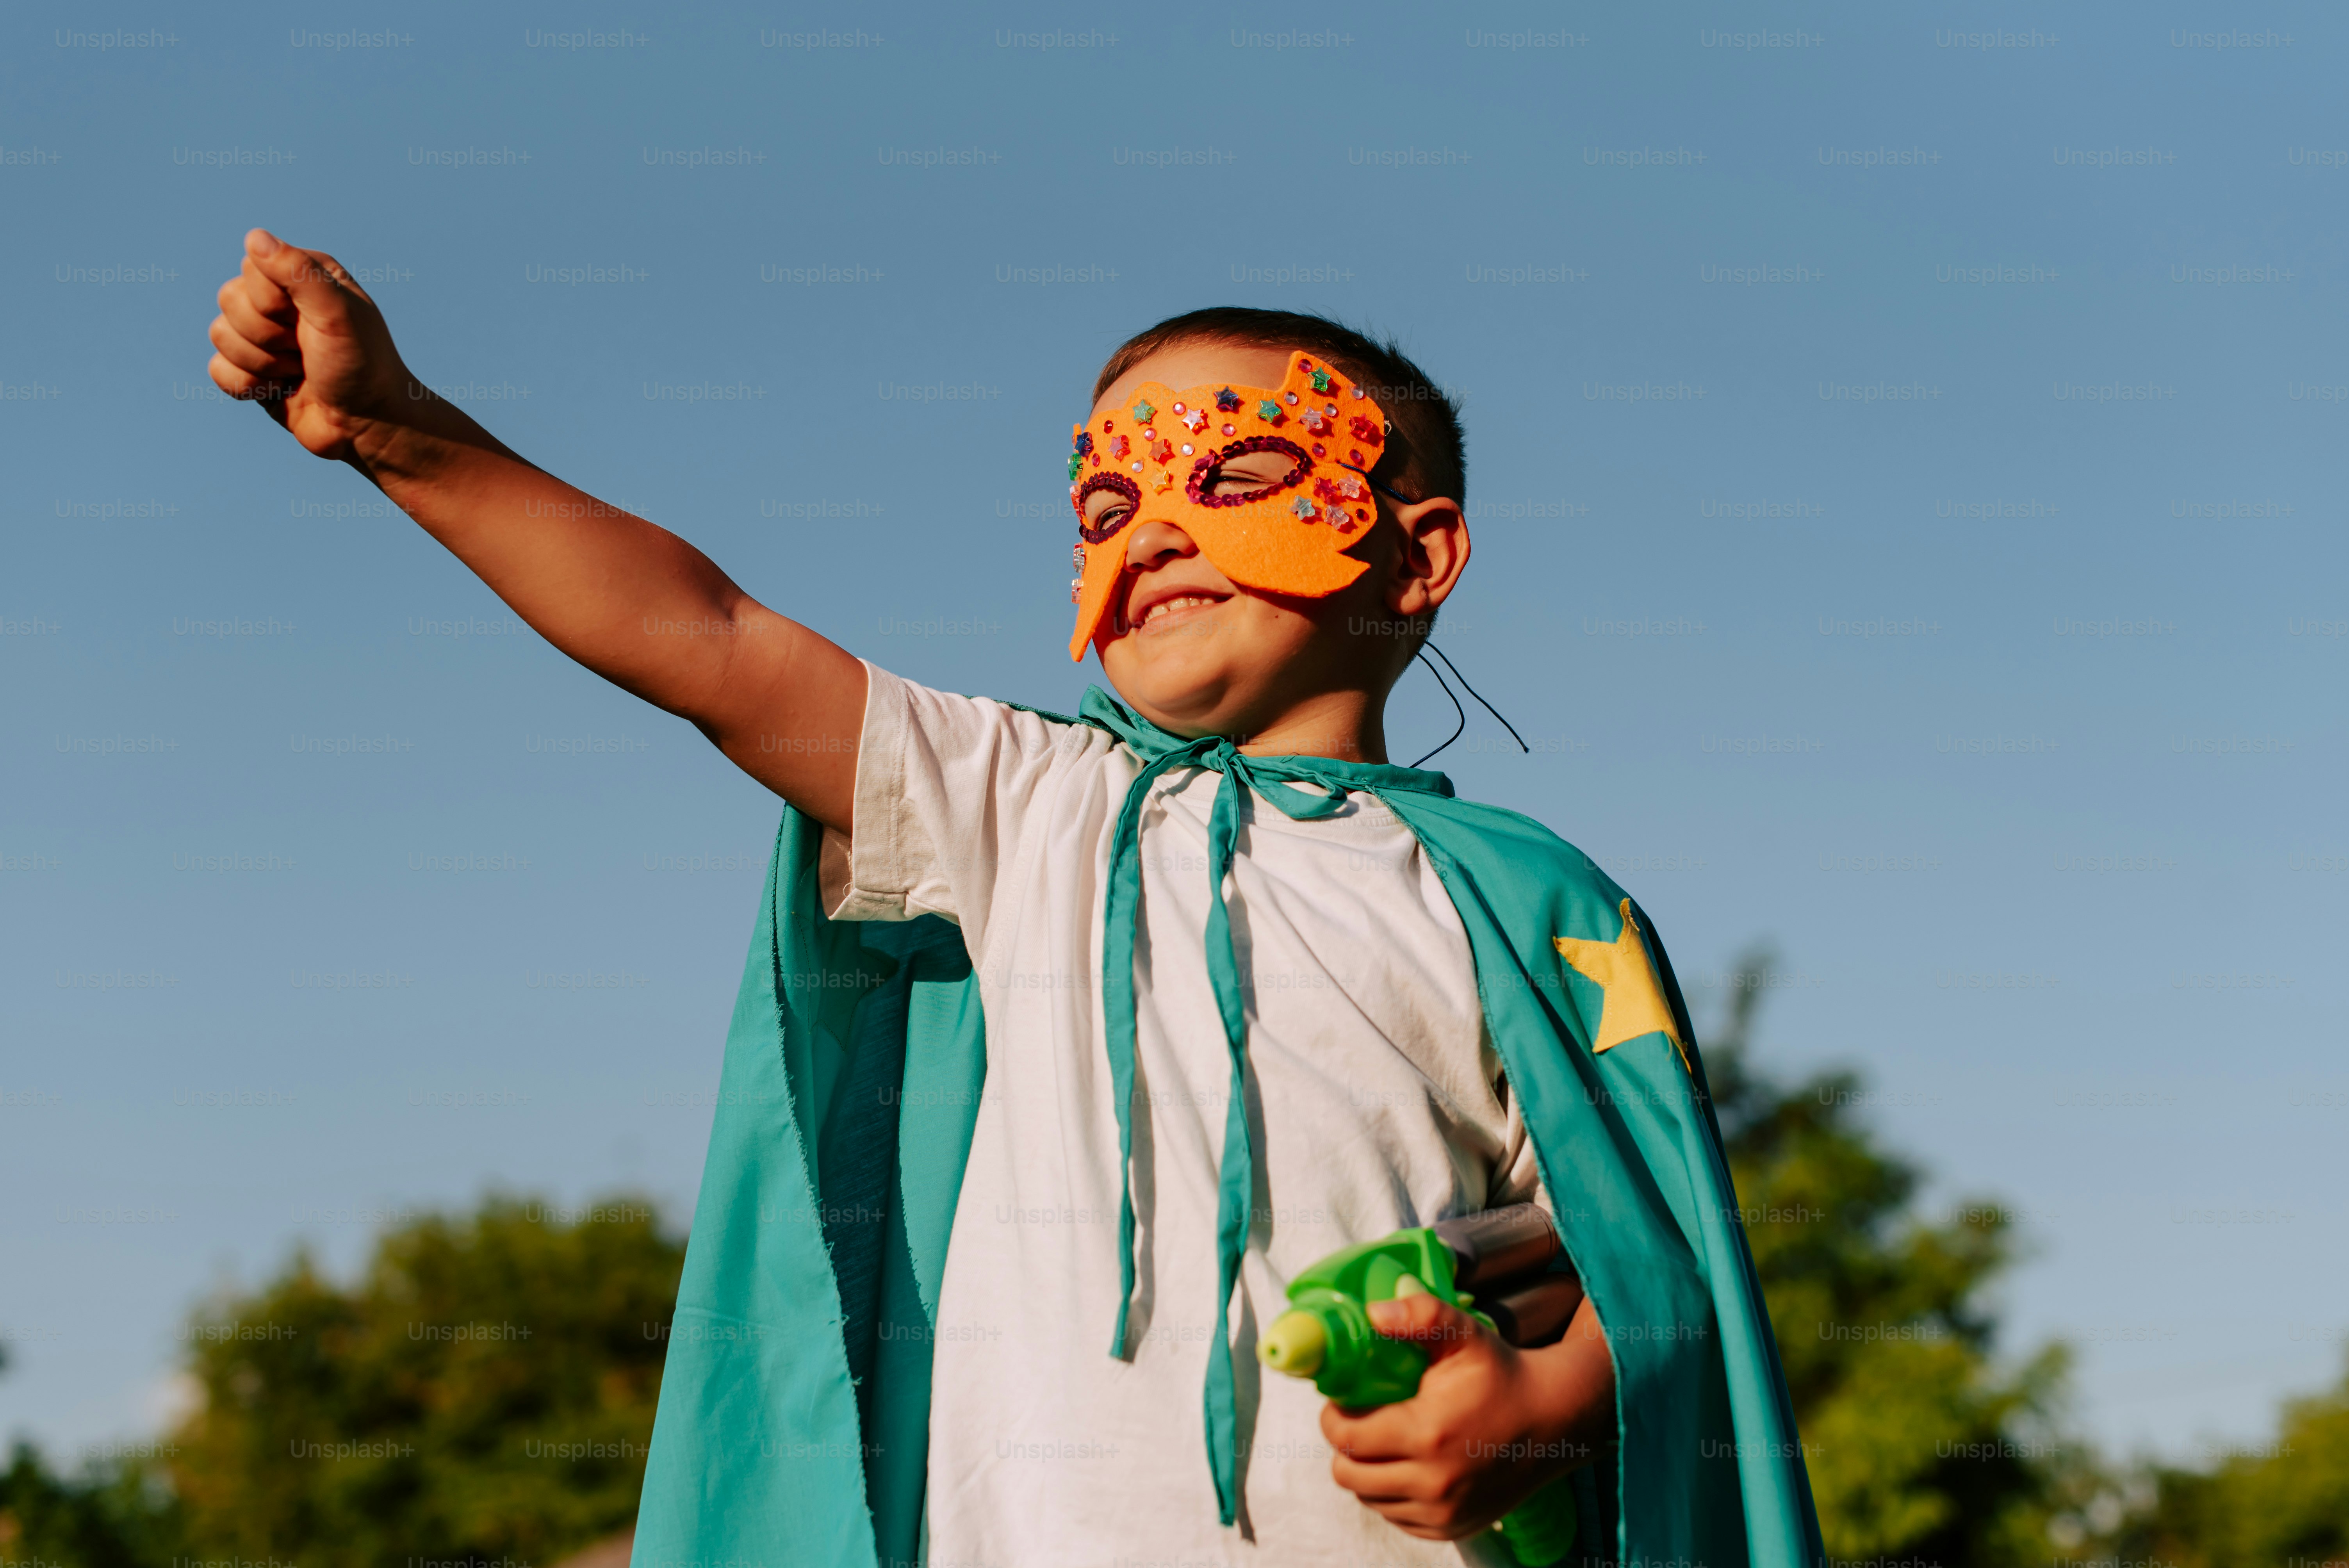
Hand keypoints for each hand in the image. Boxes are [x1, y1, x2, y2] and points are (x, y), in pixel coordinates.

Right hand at [207, 228, 412, 462]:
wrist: (368, 425)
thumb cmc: (362, 365)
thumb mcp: (338, 313)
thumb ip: (298, 272)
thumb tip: (255, 236)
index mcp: (303, 275)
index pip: (251, 268)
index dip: (272, 302)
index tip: (308, 323)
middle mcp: (279, 300)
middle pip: (229, 299)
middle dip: (268, 336)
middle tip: (306, 352)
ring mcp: (262, 336)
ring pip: (220, 334)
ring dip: (263, 363)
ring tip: (299, 372)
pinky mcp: (251, 371)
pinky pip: (218, 369)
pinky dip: (248, 386)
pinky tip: (281, 390)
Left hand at [1320, 1292, 1614, 1541]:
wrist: (1552, 1421)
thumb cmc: (1502, 1375)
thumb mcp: (1465, 1335)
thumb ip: (1420, 1315)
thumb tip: (1372, 1311)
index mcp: (1427, 1435)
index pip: (1347, 1438)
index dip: (1333, 1417)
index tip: (1342, 1400)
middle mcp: (1433, 1484)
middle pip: (1349, 1474)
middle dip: (1344, 1445)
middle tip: (1359, 1420)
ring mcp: (1442, 1513)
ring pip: (1369, 1498)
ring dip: (1366, 1470)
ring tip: (1383, 1440)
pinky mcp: (1451, 1529)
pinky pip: (1396, 1518)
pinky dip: (1391, 1495)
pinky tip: (1407, 1465)